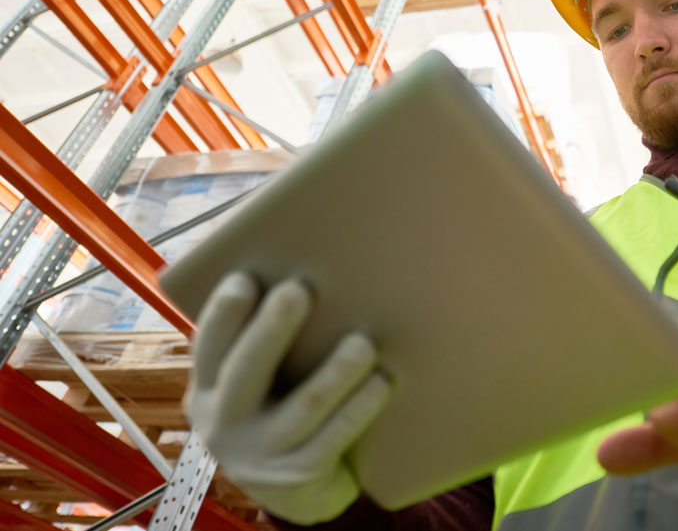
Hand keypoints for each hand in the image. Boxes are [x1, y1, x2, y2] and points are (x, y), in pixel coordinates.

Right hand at [185, 273, 390, 524]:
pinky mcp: (299, 475)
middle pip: (247, 370)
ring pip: (304, 406)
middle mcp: (224, 423)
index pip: (208, 346)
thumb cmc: (278, 410)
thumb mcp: (254, 385)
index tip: (246, 278)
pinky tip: (382, 382)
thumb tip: (304, 272)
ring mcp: (261, 453)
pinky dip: (360, 407)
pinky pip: (336, 437)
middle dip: (272, 329)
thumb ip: (261, 342)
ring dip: (335, 371)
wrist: (294, 491)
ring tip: (363, 342)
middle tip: (299, 289)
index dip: (223, 313)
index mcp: (208, 390)